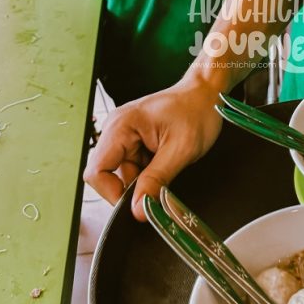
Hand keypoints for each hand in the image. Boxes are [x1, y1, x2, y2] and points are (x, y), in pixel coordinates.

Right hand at [83, 77, 223, 219]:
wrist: (207, 94)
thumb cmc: (197, 110)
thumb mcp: (181, 150)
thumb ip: (156, 180)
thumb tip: (137, 210)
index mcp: (120, 126)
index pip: (96, 172)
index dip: (113, 193)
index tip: (138, 203)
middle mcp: (116, 129)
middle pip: (108, 175)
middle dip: (134, 185)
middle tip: (162, 179)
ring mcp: (124, 135)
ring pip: (123, 173)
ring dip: (144, 178)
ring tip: (169, 163)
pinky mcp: (133, 141)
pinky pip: (133, 167)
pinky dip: (148, 172)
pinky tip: (165, 160)